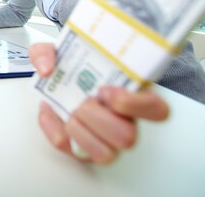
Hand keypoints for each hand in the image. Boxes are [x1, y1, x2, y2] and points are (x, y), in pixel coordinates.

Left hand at [29, 43, 168, 163]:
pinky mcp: (84, 150)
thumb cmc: (70, 66)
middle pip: (128, 137)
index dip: (135, 105)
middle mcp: (123, 121)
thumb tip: (47, 68)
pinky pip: (73, 151)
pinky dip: (55, 129)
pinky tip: (48, 111)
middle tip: (83, 102)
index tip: (105, 90)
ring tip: (69, 111)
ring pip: (106, 154)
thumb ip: (47, 51)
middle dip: (98, 119)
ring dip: (81, 131)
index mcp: (131, 93)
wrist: (54, 80)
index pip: (157, 110)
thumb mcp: (58, 49)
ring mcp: (105, 140)